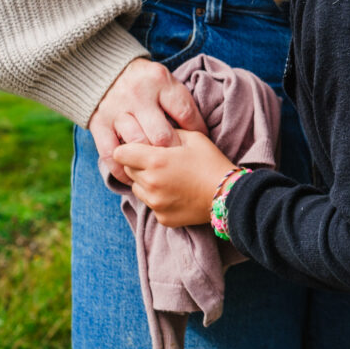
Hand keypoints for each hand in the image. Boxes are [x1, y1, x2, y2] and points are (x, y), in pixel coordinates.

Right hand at [88, 58, 207, 182]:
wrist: (104, 70)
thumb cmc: (145, 82)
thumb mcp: (165, 80)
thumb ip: (179, 102)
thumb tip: (199, 133)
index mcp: (159, 81)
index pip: (185, 113)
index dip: (197, 132)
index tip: (199, 142)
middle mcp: (138, 95)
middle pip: (162, 135)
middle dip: (174, 154)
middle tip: (179, 164)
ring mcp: (117, 110)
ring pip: (138, 145)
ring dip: (149, 163)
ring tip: (159, 173)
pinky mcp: (98, 123)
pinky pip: (111, 153)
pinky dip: (122, 170)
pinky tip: (133, 177)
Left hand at [113, 129, 234, 226]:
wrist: (229, 195)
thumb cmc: (212, 162)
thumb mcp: (193, 138)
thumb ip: (169, 132)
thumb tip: (154, 130)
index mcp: (155, 161)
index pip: (120, 154)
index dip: (127, 149)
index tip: (137, 148)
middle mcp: (150, 184)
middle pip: (127, 171)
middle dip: (138, 165)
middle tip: (158, 162)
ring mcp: (155, 203)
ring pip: (137, 189)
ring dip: (146, 182)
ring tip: (168, 178)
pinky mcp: (162, 218)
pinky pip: (151, 205)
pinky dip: (158, 198)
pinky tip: (176, 193)